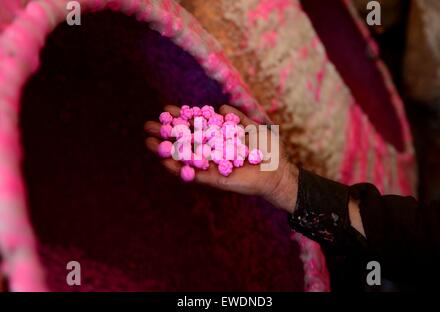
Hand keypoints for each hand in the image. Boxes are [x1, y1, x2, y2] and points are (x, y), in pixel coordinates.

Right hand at [145, 105, 298, 212]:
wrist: (279, 172)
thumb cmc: (269, 151)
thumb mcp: (255, 128)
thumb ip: (238, 118)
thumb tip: (221, 107)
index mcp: (220, 137)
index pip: (197, 125)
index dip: (182, 118)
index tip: (166, 109)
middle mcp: (213, 151)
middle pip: (186, 141)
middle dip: (167, 133)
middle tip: (148, 126)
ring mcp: (211, 165)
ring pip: (185, 158)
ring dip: (166, 151)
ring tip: (148, 143)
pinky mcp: (214, 179)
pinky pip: (194, 174)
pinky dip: (180, 169)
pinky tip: (164, 162)